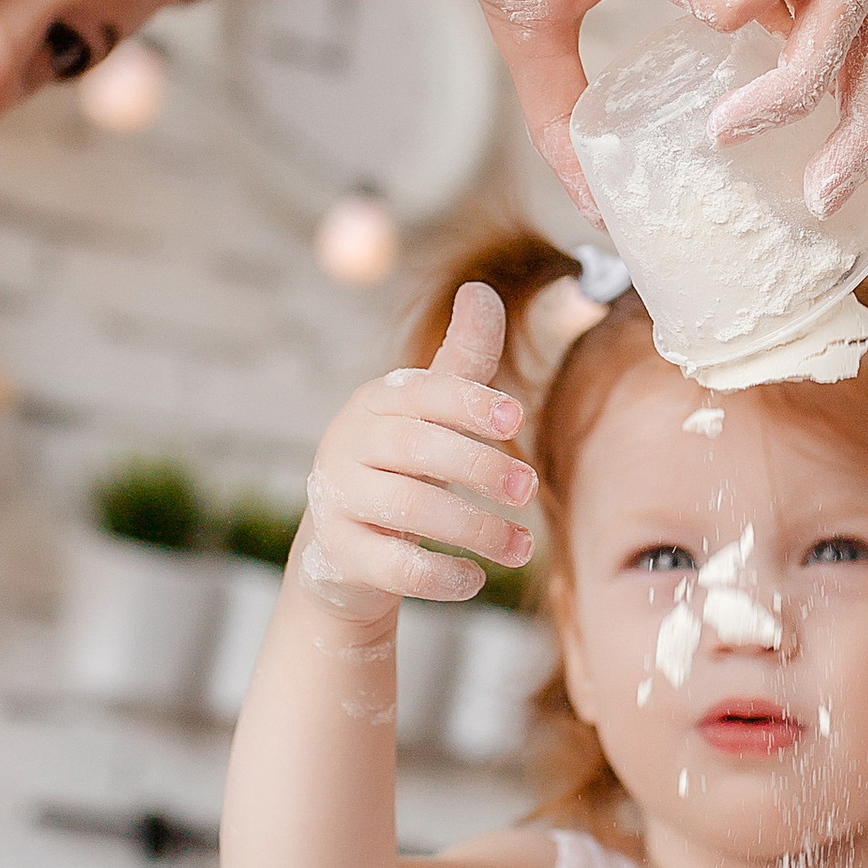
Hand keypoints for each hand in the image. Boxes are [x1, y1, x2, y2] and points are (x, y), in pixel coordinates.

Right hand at [291, 285, 536, 631]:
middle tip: (529, 489)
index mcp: (377, 401)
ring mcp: (337, 499)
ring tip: (522, 549)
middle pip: (418, 449)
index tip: (519, 420)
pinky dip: (441, 576)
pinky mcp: (339, 553)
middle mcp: (348, 443)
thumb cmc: (405, 463)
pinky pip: (393, 565)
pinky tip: (476, 578)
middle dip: (481, 468)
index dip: (470, 403)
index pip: (423, 392)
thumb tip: (481, 288)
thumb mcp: (431, 411)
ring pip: (409, 508)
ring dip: (476, 530)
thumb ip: (463, 358)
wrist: (345, 545)